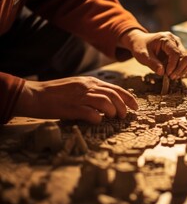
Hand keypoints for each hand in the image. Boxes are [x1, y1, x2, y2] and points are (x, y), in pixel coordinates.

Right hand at [13, 76, 137, 123]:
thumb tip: (109, 102)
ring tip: (113, 118)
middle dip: (123, 106)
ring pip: (105, 102)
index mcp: (90, 82)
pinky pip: (90, 113)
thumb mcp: (78, 87)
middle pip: (114, 95)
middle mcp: (87, 87)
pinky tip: (97, 121)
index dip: (128, 98)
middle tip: (124, 116)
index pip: (116, 89)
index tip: (135, 107)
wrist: (34, 94)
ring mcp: (79, 97)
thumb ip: (93, 91)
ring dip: (113, 111)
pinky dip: (97, 118)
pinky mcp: (71, 108)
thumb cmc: (56, 93)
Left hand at [119, 29, 186, 78]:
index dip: (173, 65)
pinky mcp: (178, 51)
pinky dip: (182, 69)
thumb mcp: (142, 55)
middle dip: (179, 69)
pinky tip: (174, 74)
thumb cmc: (140, 47)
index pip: (175, 53)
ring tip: (173, 77)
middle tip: (171, 77)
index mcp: (165, 39)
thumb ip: (152, 63)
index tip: (167, 74)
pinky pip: (185, 61)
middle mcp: (174, 40)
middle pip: (185, 56)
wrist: (140, 41)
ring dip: (182, 70)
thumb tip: (162, 72)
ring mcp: (178, 45)